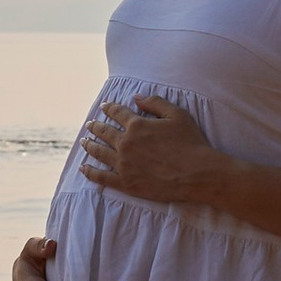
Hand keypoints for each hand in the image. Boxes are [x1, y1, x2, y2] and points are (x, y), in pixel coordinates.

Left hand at [78, 91, 230, 209]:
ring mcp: (123, 164)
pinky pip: (102, 177)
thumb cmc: (191, 143)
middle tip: (89, 125)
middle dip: (95, 126)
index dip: (109, 108)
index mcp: (136, 125)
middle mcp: (125, 144)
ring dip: (89, 145)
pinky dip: (90, 172)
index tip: (104, 107)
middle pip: (104, 132)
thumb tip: (135, 98)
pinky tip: (83, 168)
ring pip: (99, 153)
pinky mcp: (126, 183)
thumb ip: (155, 103)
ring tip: (83, 142)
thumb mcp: (177, 115)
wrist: (197, 173)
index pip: (117, 113)